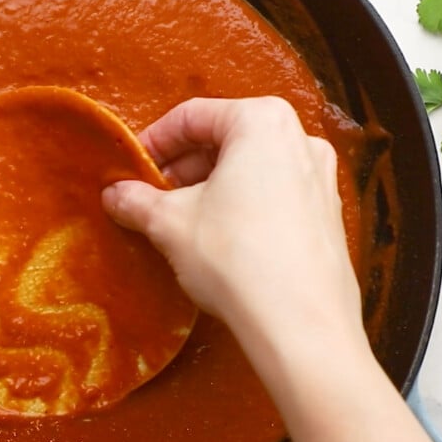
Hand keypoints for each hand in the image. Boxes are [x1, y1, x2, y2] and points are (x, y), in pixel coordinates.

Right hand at [102, 97, 364, 359]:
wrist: (300, 324)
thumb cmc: (236, 258)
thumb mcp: (170, 224)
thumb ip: (137, 201)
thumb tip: (114, 194)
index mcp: (262, 122)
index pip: (193, 116)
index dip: (154, 141)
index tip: (131, 169)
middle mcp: (300, 139)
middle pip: (225, 140)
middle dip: (182, 168)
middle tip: (151, 198)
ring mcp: (320, 178)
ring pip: (251, 169)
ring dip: (210, 188)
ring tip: (180, 223)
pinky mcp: (327, 216)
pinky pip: (274, 196)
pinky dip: (241, 207)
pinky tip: (218, 242)